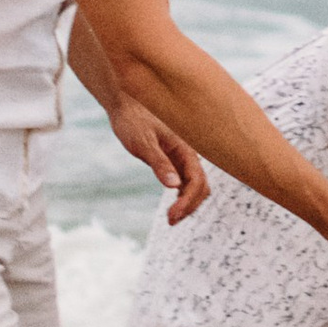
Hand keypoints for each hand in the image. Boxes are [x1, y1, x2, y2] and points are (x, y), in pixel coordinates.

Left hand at [108, 95, 210, 225]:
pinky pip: (186, 181)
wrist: (126, 105)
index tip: (172, 216)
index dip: (187, 201)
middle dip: (190, 206)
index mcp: (185, 148)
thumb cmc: (133, 120)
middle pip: (201, 186)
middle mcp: (188, 153)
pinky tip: (173, 205)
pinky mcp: (173, 159)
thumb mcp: (143, 143)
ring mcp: (182, 157)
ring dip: (188, 203)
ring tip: (172, 218)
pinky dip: (183, 195)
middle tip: (170, 221)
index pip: (197, 180)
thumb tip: (174, 186)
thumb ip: (159, 163)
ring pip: (195, 185)